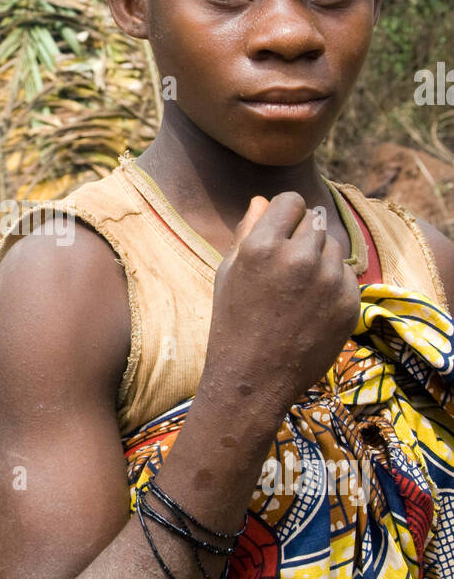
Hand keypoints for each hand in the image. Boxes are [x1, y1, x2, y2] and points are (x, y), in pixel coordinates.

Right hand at [203, 192, 359, 416]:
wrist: (254, 379)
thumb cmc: (232, 323)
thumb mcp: (228, 273)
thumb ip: (247, 231)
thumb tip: (262, 199)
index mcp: (263, 246)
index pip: (292, 200)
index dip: (284, 215)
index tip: (279, 233)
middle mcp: (299, 258)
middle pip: (314, 220)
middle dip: (300, 237)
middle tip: (285, 269)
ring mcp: (328, 281)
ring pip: (333, 247)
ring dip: (319, 259)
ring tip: (296, 291)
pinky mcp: (348, 303)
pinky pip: (345, 276)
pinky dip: (332, 285)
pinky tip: (310, 309)